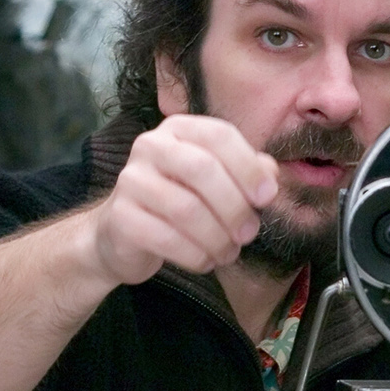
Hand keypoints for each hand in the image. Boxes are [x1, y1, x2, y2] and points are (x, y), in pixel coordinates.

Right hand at [88, 114, 277, 283]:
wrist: (124, 234)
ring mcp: (131, 179)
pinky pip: (167, 238)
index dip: (248, 167)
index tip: (267, 198)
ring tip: (228, 253)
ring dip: (217, 238)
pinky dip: (195, 255)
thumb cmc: (180, 201)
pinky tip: (205, 261)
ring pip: (186, 209)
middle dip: (234, 206)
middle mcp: (150, 145)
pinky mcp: (120, 216)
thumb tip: (269, 174)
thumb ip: (245, 172)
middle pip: (203, 169)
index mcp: (179, 129)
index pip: (219, 135)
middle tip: (248, 233)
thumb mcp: (216, 181)